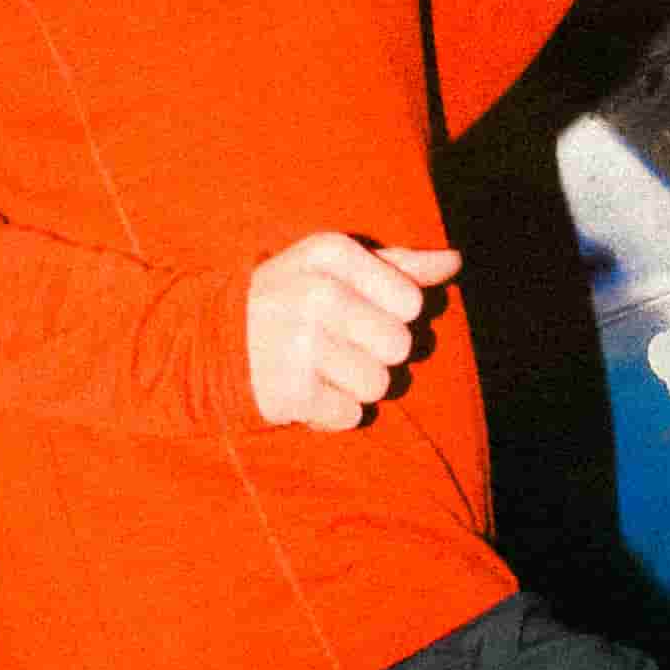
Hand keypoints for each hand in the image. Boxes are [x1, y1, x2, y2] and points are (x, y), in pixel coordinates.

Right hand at [245, 228, 461, 430]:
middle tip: (335, 345)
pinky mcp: (292, 390)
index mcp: (331, 254)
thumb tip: (455, 261)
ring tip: (320, 369)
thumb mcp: (336, 270)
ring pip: (379, 385)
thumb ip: (399, 265)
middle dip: (375, 354)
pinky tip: (306, 391)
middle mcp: (316, 293)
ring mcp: (301, 343)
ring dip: (354, 387)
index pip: (412, 303)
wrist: (214, 343)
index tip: (354, 311)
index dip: (391, 315)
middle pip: (400, 346)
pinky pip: (350, 415)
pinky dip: (332, 412)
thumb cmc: (293, 301)